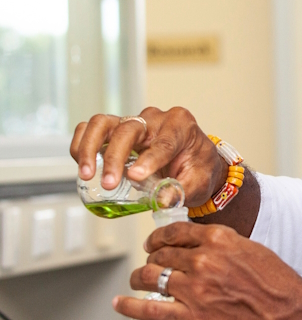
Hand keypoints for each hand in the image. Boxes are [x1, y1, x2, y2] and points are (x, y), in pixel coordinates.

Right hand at [70, 107, 226, 207]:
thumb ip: (182, 190)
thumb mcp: (199, 181)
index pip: (164, 141)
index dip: (149, 159)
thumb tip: (162, 200)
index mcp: (181, 125)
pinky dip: (82, 144)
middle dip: (116, 157)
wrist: (195, 162)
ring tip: (88, 174)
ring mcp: (134, 122)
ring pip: (103, 123)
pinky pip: (93, 129)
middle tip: (110, 184)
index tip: (135, 176)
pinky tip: (84, 166)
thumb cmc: (199, 168)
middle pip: (129, 129)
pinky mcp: (117, 130)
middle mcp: (155, 119)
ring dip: (90, 147)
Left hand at [115, 222, 301, 319]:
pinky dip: (130, 306)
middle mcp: (203, 260)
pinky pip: (151, 309)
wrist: (289, 312)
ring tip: (137, 281)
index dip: (159, 237)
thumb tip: (203, 248)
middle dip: (151, 259)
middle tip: (149, 264)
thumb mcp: (251, 249)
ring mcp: (195, 289)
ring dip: (139, 278)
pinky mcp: (192, 317)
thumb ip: (223, 246)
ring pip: (152, 277)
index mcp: (219, 239)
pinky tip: (121, 303)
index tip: (154, 242)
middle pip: (162, 254)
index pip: (177, 232)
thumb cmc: (277, 283)